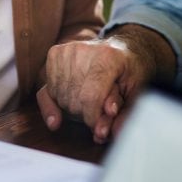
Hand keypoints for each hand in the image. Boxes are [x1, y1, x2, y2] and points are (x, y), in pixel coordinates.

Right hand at [38, 25, 172, 141]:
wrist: (120, 48)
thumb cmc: (129, 72)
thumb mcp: (136, 93)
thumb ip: (126, 114)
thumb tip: (110, 133)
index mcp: (109, 58)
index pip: (90, 97)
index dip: (92, 119)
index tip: (98, 128)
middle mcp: (84, 50)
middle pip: (74, 99)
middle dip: (84, 116)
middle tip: (97, 114)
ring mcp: (66, 50)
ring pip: (59, 97)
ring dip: (70, 110)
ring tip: (87, 103)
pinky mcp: (54, 53)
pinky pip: (46, 91)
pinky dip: (54, 104)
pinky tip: (59, 115)